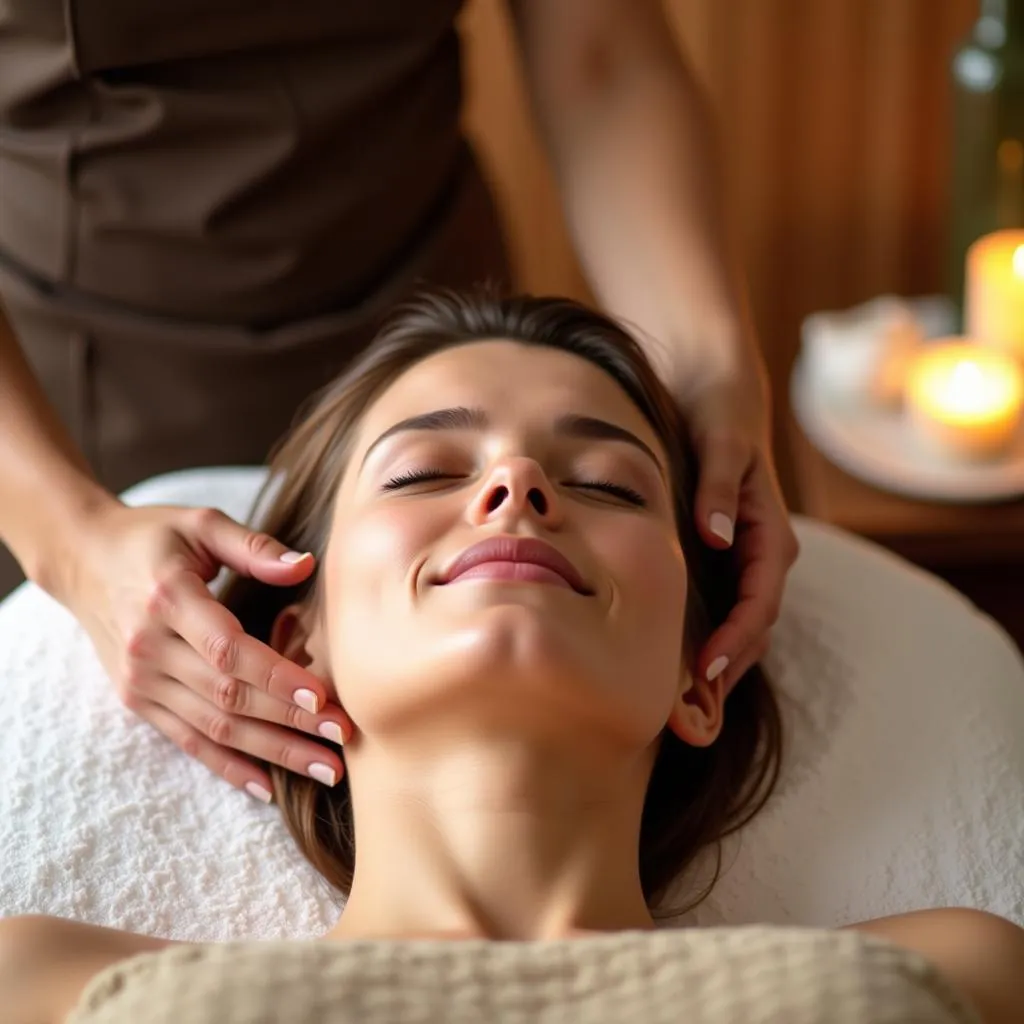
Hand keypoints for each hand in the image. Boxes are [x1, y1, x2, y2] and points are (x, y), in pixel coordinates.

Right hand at [58, 500, 350, 802]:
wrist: (83, 558)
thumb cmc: (153, 536)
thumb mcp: (201, 523)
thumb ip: (254, 546)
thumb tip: (306, 566)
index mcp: (168, 598)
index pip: (228, 649)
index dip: (276, 676)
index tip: (323, 697)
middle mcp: (149, 647)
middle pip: (228, 695)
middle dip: (290, 722)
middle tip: (343, 738)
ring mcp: (141, 680)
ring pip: (214, 726)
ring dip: (272, 752)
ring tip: (325, 769)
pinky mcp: (138, 701)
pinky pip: (188, 741)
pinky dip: (229, 767)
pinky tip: (269, 788)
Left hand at [670, 361, 799, 693]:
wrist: (715, 392)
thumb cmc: (719, 416)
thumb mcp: (721, 443)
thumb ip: (719, 488)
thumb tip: (718, 537)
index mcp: (770, 535)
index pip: (761, 603)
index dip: (737, 641)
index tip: (707, 672)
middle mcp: (762, 555)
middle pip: (752, 628)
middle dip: (725, 671)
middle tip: (688, 713)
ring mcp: (742, 561)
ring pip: (736, 626)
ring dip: (714, 665)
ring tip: (677, 705)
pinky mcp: (720, 559)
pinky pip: (716, 608)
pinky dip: (700, 638)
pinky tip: (667, 661)